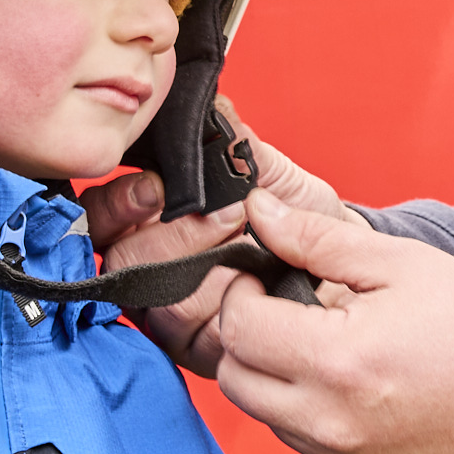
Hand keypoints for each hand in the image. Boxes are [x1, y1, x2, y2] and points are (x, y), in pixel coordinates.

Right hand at [86, 103, 350, 370]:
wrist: (350, 277)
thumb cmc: (307, 227)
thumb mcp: (277, 178)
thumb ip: (239, 144)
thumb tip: (214, 105)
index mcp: (155, 224)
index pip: (104, 217)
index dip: (118, 203)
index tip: (155, 187)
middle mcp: (154, 269)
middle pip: (119, 256)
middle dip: (166, 232)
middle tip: (218, 214)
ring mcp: (170, 311)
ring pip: (148, 292)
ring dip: (194, 261)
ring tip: (239, 235)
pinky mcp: (193, 347)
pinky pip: (181, 331)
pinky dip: (213, 300)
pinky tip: (245, 280)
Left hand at [208, 188, 453, 453]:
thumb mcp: (404, 264)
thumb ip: (319, 238)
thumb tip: (259, 213)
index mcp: (338, 362)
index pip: (238, 328)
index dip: (241, 292)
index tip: (264, 277)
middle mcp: (332, 424)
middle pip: (236, 380)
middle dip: (249, 339)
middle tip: (287, 309)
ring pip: (267, 417)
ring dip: (280, 379)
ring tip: (334, 347)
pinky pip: (307, 447)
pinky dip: (314, 415)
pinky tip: (361, 387)